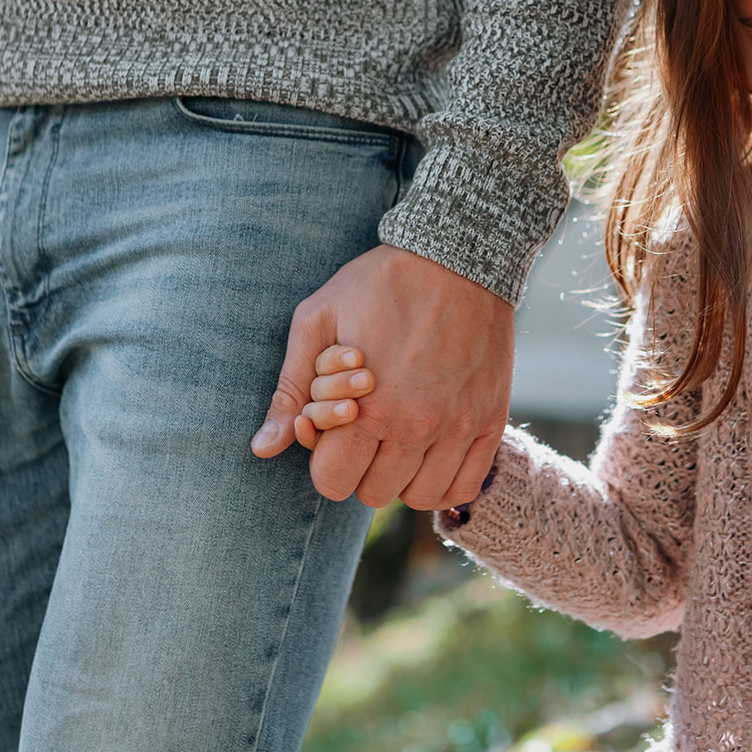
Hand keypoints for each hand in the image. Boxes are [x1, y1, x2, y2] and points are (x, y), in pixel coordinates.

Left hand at [251, 244, 512, 509]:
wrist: (457, 255)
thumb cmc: (378, 283)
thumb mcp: (316, 320)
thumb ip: (290, 390)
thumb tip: (262, 450)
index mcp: (366, 408)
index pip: (332, 482)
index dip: (326, 461)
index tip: (336, 432)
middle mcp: (414, 426)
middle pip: (373, 493)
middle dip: (362, 467)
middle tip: (369, 428)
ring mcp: (458, 427)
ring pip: (419, 496)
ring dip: (402, 476)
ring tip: (400, 438)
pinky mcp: (490, 421)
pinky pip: (463, 487)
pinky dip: (444, 482)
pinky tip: (432, 452)